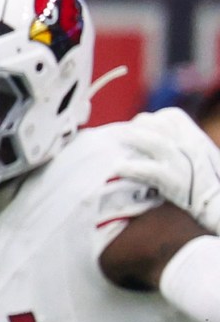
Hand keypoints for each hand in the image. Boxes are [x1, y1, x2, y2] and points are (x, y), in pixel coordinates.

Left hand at [107, 108, 219, 232]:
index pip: (170, 116)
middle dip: (136, 128)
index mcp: (196, 137)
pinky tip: (117, 168)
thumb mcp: (198, 156)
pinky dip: (132, 169)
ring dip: (132, 141)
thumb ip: (179, 145)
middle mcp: (192, 145)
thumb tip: (148, 140)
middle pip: (159, 124)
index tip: (135, 127)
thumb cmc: (207, 183)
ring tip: (111, 142)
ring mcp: (184, 162)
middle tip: (119, 137)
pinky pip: (151, 171)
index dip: (149, 120)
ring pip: (156, 142)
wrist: (219, 205)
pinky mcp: (175, 181)